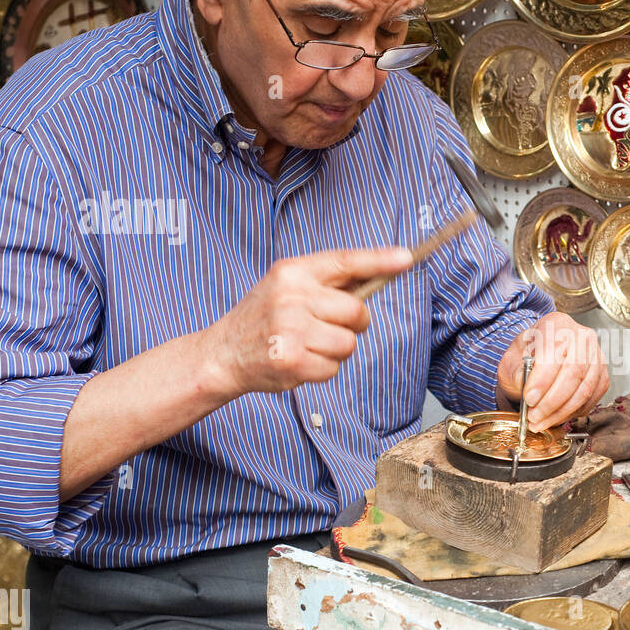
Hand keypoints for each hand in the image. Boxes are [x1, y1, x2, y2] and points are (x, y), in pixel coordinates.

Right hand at [204, 246, 412, 395]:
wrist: (223, 353)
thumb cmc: (264, 318)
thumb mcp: (287, 286)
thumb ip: (327, 282)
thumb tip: (380, 273)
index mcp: (293, 271)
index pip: (345, 261)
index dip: (379, 260)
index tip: (406, 259)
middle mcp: (291, 296)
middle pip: (357, 311)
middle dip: (352, 324)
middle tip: (324, 327)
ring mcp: (290, 329)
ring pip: (348, 343)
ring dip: (336, 350)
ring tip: (307, 345)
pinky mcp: (291, 360)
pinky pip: (334, 368)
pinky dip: (322, 369)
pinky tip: (299, 360)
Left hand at [497, 312, 608, 431]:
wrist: (540, 357)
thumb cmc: (526, 356)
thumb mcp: (511, 359)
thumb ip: (515, 370)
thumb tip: (525, 384)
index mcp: (556, 325)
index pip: (555, 351)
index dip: (543, 379)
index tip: (529, 399)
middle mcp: (581, 337)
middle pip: (574, 372)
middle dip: (551, 401)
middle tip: (534, 416)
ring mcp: (596, 356)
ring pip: (584, 389)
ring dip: (561, 412)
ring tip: (541, 421)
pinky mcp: (602, 375)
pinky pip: (592, 398)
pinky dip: (574, 412)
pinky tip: (557, 416)